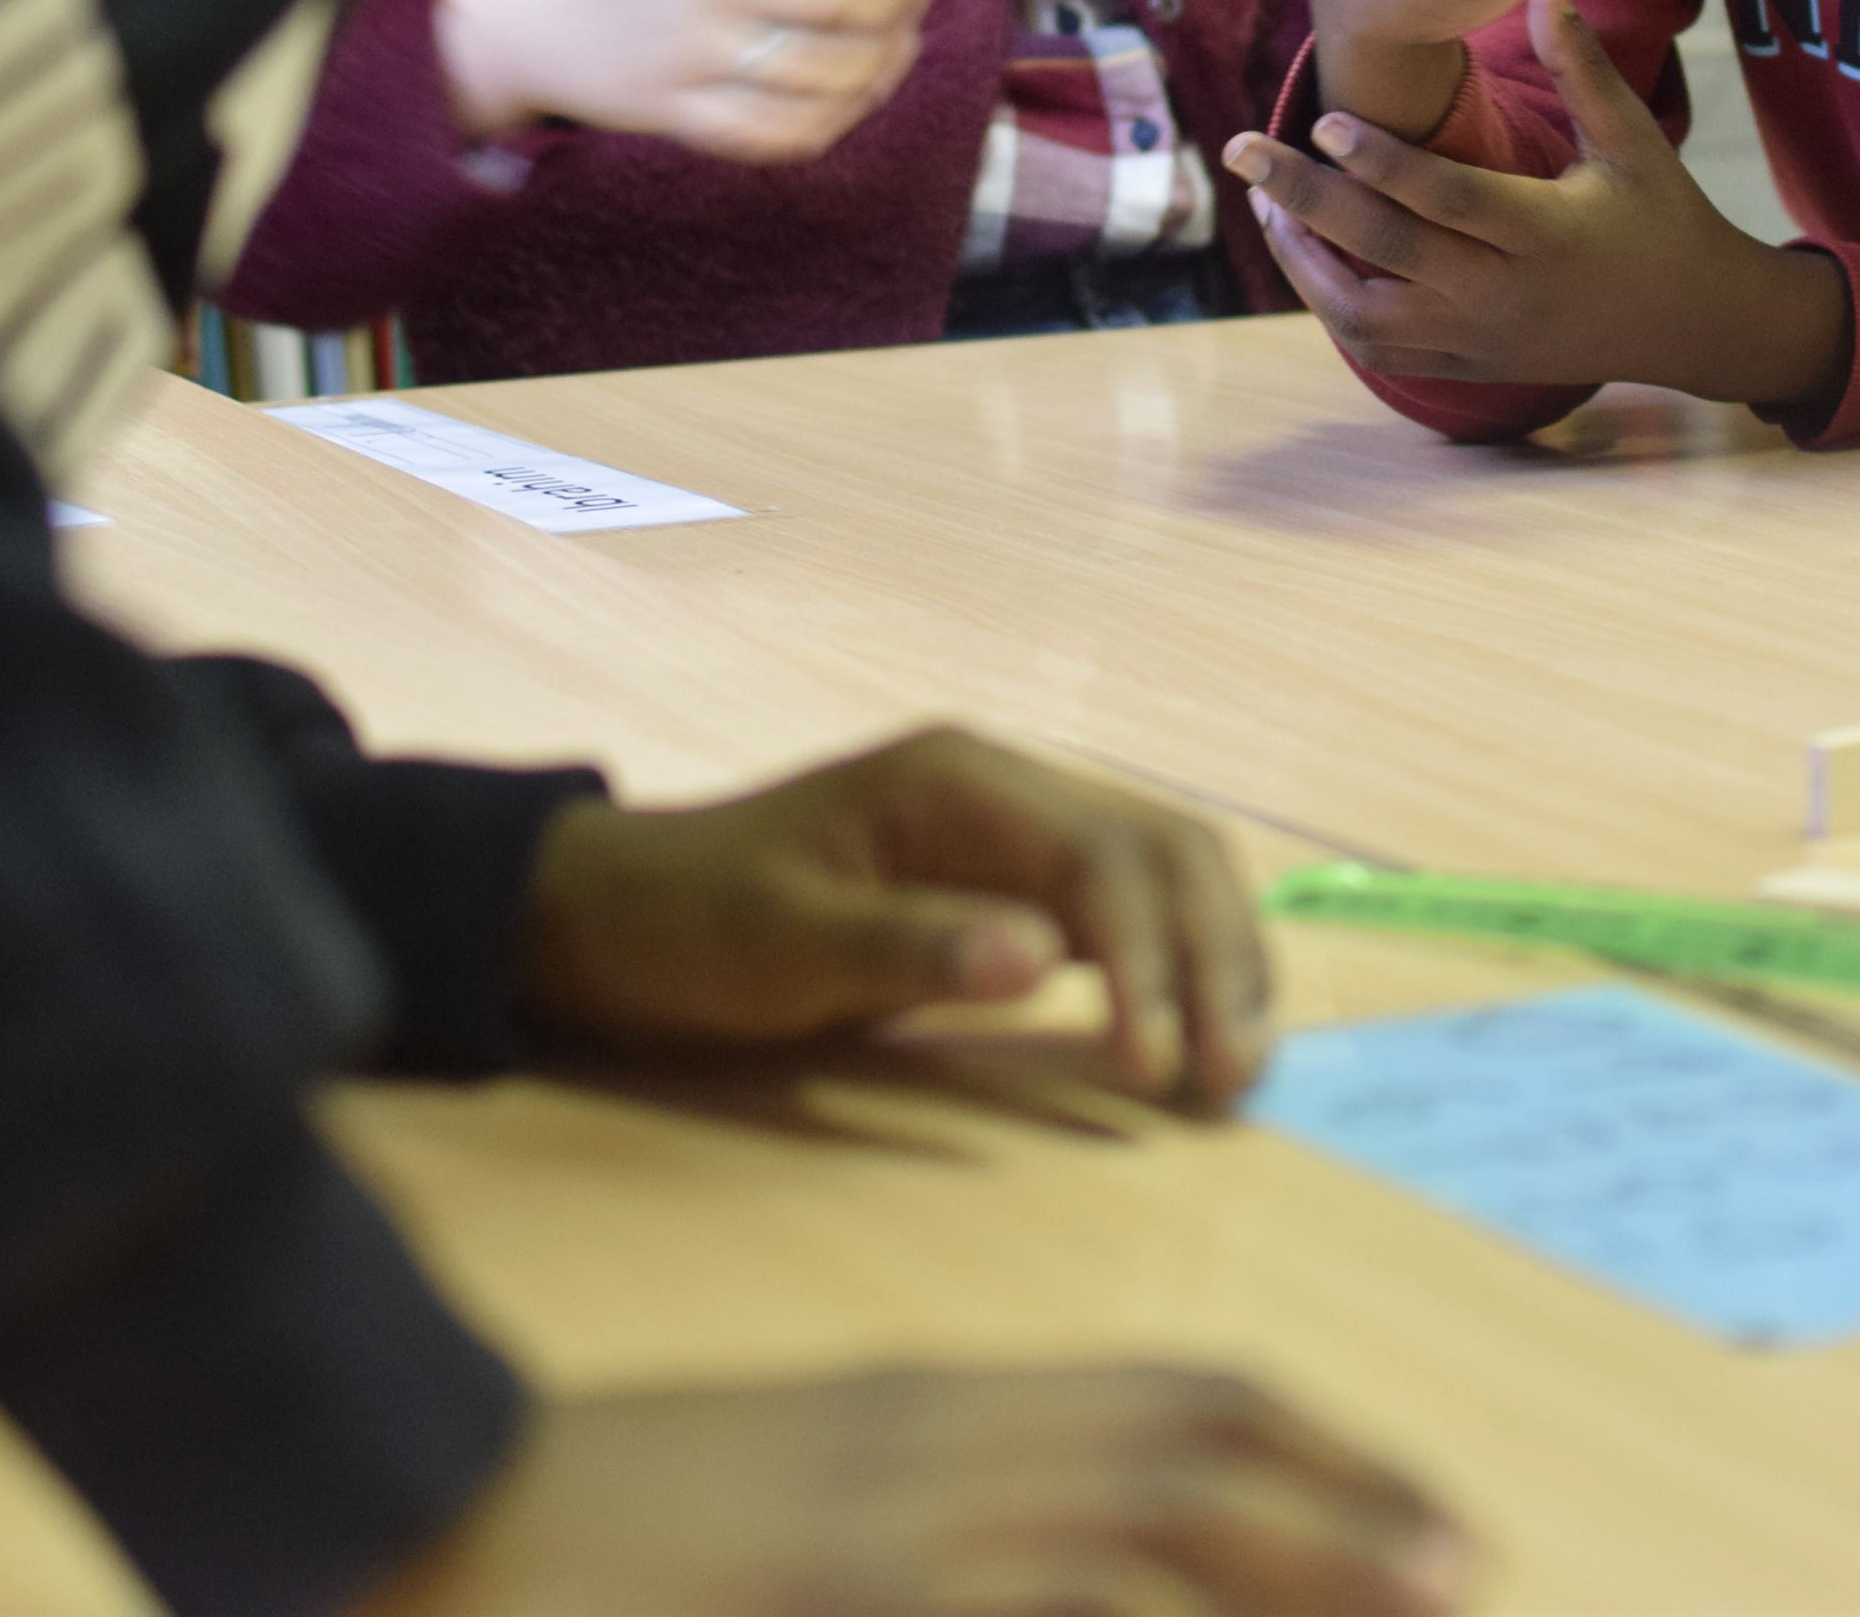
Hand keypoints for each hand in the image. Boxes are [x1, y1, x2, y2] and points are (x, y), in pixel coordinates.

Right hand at [364, 1368, 1468, 1616]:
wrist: (404, 1514)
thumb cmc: (595, 1533)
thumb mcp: (793, 1506)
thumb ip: (925, 1527)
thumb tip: (1046, 1561)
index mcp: (922, 1415)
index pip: (1165, 1399)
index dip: (1311, 1451)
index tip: (1417, 1510)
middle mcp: (924, 1453)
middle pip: (1182, 1453)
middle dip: (1345, 1511)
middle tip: (1468, 1561)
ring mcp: (878, 1535)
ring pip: (1129, 1544)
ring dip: (1280, 1568)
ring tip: (1417, 1595)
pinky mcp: (830, 1590)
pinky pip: (1032, 1613)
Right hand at [436, 0, 930, 161]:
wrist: (504, 18)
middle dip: (895, 2)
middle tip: (916, 0)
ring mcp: (693, 56)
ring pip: (818, 72)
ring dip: (875, 67)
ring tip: (895, 55)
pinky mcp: (674, 112)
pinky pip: (768, 131)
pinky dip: (821, 124)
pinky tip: (843, 108)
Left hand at [523, 727, 1272, 1109]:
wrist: (620, 915)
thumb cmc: (689, 926)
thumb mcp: (777, 946)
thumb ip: (908, 948)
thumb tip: (1041, 959)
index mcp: (959, 781)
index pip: (1101, 856)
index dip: (1150, 959)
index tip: (1158, 1065)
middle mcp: (1007, 785)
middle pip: (1166, 847)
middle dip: (1215, 956)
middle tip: (1235, 1078)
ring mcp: (1015, 827)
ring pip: (1165, 870)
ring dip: (1215, 958)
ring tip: (1239, 1065)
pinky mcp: (1011, 878)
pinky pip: (1127, 907)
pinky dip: (1176, 965)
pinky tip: (1194, 1033)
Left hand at [1225, 0, 1849, 410]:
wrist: (1696, 324)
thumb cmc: (1663, 215)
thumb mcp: (1632, 141)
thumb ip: (1582, 68)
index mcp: (1547, 234)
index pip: (1447, 199)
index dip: (1380, 163)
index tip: (1321, 121)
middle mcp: (1504, 295)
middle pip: (1385, 251)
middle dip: (1304, 200)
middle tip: (1241, 150)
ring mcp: (1481, 340)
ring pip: (1366, 314)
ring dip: (1305, 263)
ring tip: (1267, 205)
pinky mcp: (1469, 366)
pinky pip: (1380, 349)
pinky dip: (1333, 307)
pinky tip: (1307, 257)